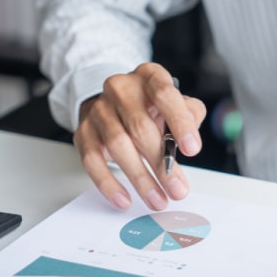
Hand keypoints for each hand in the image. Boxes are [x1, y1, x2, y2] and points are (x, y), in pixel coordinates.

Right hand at [74, 63, 206, 210]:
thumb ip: (190, 116)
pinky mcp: (83, 132)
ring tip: (158, 200)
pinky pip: (92, 160)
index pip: (164, 95)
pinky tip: (124, 198)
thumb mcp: (176, 103)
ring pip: (118, 145)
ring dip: (140, 178)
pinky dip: (108, 183)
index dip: (180, 123)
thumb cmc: (152, 106)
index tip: (192, 150)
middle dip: (162, 164)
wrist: (115, 103)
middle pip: (140, 127)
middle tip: (178, 189)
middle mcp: (121, 89)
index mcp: (148, 76)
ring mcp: (99, 110)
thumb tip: (189, 142)